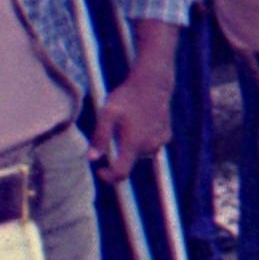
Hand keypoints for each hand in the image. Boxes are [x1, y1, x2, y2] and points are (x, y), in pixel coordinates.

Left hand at [88, 67, 172, 181]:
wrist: (152, 82)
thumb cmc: (126, 97)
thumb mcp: (107, 113)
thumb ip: (100, 137)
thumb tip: (91, 158)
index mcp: (133, 144)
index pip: (121, 173)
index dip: (109, 177)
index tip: (100, 170)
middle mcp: (149, 146)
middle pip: (130, 161)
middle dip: (120, 153)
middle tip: (115, 130)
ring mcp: (160, 141)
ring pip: (141, 153)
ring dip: (133, 146)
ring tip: (129, 123)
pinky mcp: (167, 134)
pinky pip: (152, 144)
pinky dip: (144, 139)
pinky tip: (142, 122)